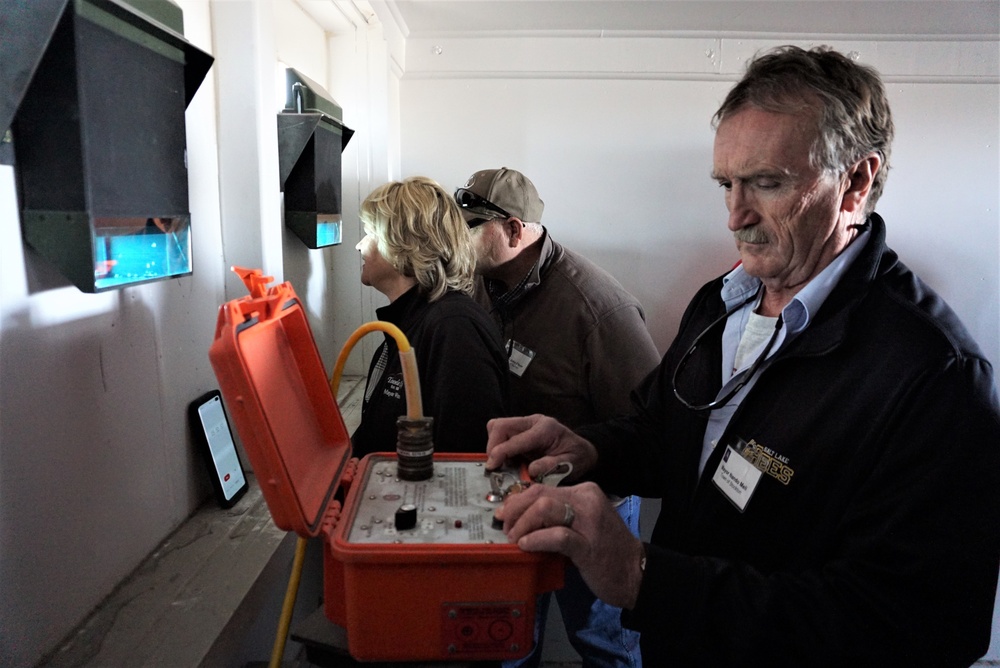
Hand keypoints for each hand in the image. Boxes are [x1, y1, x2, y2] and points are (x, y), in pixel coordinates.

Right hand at [484, 414, 597, 481]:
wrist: (581, 451)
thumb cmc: (577, 457)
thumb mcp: (571, 464)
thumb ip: (552, 466)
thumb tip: (531, 470)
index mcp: (546, 429)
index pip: (517, 438)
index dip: (501, 452)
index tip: (492, 466)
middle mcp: (533, 422)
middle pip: (501, 425)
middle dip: (493, 446)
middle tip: (494, 466)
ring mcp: (525, 424)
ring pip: (497, 427)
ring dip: (494, 446)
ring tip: (501, 464)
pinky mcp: (520, 431)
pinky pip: (500, 434)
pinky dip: (498, 447)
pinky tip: (506, 460)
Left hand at [495, 482, 644, 609]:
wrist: (635, 572)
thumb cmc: (605, 549)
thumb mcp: (582, 523)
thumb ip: (558, 516)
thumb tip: (522, 517)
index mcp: (584, 492)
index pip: (542, 487)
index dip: (517, 500)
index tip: (505, 513)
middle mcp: (587, 500)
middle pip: (539, 494)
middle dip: (515, 509)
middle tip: (506, 527)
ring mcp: (589, 522)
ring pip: (545, 508)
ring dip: (523, 524)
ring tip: (516, 538)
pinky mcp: (588, 546)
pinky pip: (556, 536)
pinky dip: (536, 539)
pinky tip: (526, 545)